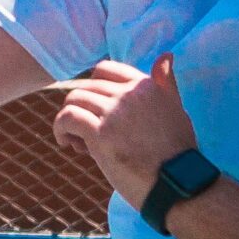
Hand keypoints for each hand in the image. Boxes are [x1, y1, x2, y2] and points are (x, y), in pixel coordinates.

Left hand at [53, 56, 198, 205]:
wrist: (177, 184)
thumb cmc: (177, 152)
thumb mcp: (176, 109)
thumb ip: (165, 83)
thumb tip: (166, 55)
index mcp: (146, 84)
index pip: (105, 70)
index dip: (94, 89)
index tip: (97, 111)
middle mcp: (129, 93)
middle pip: (86, 87)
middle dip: (82, 107)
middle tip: (86, 132)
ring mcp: (114, 112)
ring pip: (74, 100)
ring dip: (68, 119)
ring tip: (77, 141)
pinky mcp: (101, 134)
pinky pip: (67, 118)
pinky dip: (60, 128)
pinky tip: (66, 142)